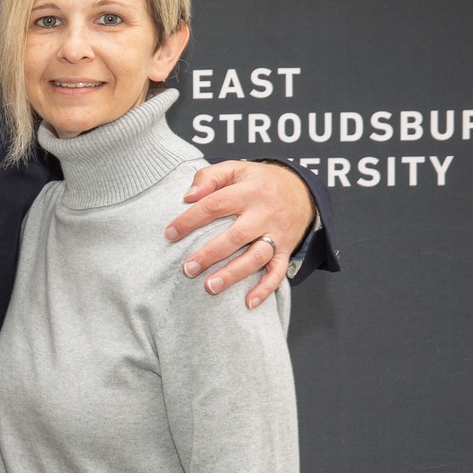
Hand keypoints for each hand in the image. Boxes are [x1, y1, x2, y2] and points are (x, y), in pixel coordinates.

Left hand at [163, 160, 314, 307]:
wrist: (303, 191)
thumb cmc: (260, 182)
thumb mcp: (236, 168)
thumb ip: (210, 177)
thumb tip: (188, 196)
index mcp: (249, 191)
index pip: (215, 205)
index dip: (190, 220)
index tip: (170, 234)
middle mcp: (264, 214)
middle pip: (236, 236)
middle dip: (210, 254)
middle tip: (187, 269)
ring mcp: (277, 234)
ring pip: (256, 257)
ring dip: (233, 274)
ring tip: (210, 287)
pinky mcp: (286, 250)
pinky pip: (278, 272)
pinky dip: (265, 289)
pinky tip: (248, 303)